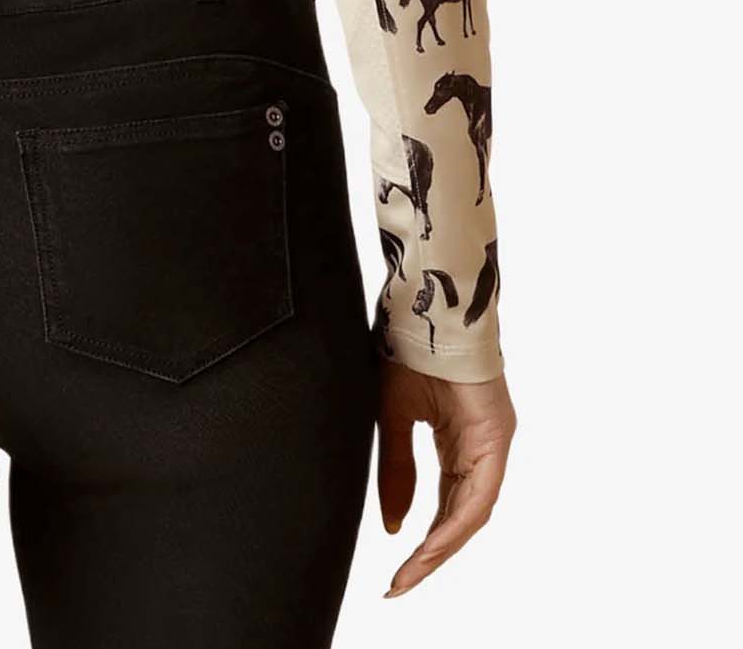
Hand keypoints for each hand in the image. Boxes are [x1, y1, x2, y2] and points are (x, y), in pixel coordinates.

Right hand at [377, 360, 515, 597]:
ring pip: (471, 512)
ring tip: (412, 572)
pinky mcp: (496, 436)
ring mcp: (491, 443)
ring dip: (441, 546)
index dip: (422, 541)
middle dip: (431, 554)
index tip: (396, 573)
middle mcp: (479, 447)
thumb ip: (397, 471)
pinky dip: (455, 521)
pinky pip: (478, 492)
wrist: (423, 304)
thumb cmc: (407, 349)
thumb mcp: (394, 419)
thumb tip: (394, 525)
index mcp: (456, 442)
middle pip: (458, 517)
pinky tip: (433, 543)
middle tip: (400, 584)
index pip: (443, 506)